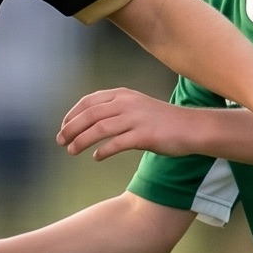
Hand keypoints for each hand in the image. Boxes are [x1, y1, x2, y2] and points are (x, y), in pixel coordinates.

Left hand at [57, 87, 194, 160]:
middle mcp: (127, 103)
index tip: (63, 127)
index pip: (89, 101)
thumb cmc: (162, 121)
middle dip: (71, 128)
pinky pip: (117, 144)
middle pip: (90, 115)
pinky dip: (103, 151)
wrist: (191, 128)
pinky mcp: (145, 135)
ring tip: (71, 151)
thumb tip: (90, 122)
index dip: (72, 114)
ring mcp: (136, 119)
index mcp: (123, 94)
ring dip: (81, 141)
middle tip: (60, 141)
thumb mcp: (136, 107)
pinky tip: (96, 157)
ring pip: (99, 129)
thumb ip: (115, 110)